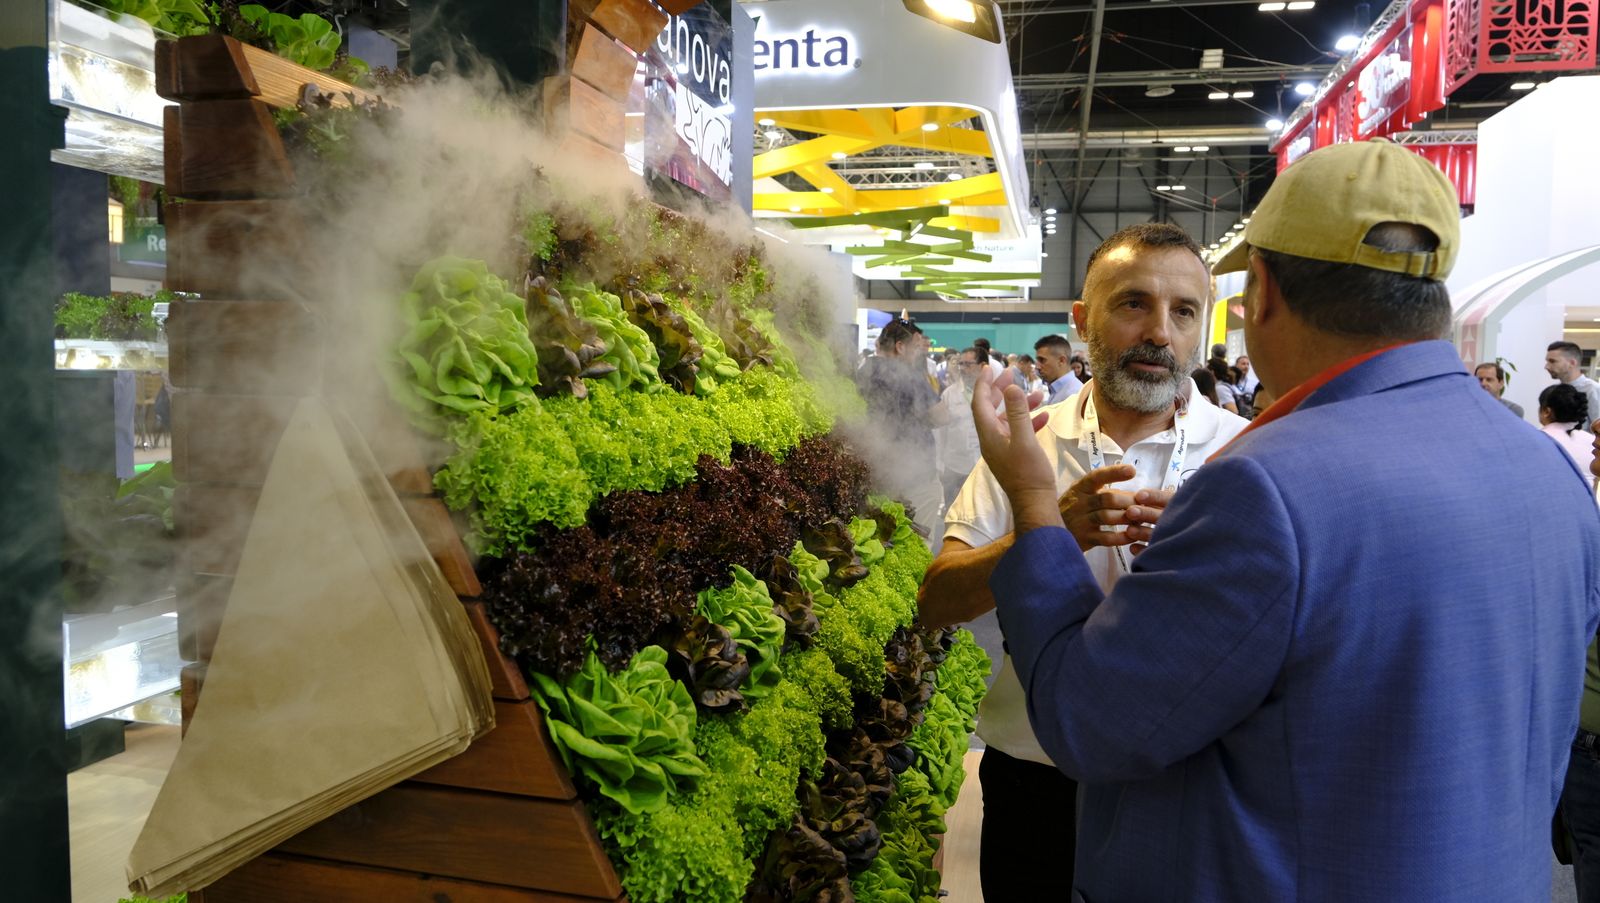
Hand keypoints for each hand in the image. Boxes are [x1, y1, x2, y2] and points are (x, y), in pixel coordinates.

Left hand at [972, 364, 1061, 534]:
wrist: (1035, 503)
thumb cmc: (1029, 473)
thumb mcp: (1025, 440)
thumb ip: (1018, 413)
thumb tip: (1010, 388)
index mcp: (989, 435)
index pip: (980, 403)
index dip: (983, 383)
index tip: (989, 367)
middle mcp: (991, 440)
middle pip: (991, 408)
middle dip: (1000, 389)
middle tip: (1012, 373)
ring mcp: (1002, 448)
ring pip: (1008, 419)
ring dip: (1020, 405)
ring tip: (1038, 393)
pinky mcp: (1014, 455)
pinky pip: (1018, 432)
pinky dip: (1029, 421)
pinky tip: (1045, 415)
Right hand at [1057, 465, 1175, 552]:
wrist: (1050, 532)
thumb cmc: (1073, 511)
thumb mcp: (1082, 495)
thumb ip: (1104, 493)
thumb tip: (1135, 495)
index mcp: (1081, 488)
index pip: (1097, 476)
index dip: (1115, 473)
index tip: (1132, 470)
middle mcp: (1079, 503)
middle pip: (1107, 498)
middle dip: (1129, 501)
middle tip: (1144, 504)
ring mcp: (1080, 521)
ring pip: (1107, 517)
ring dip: (1127, 518)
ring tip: (1141, 520)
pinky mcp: (1084, 538)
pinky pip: (1106, 538)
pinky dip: (1121, 537)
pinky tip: (1132, 536)